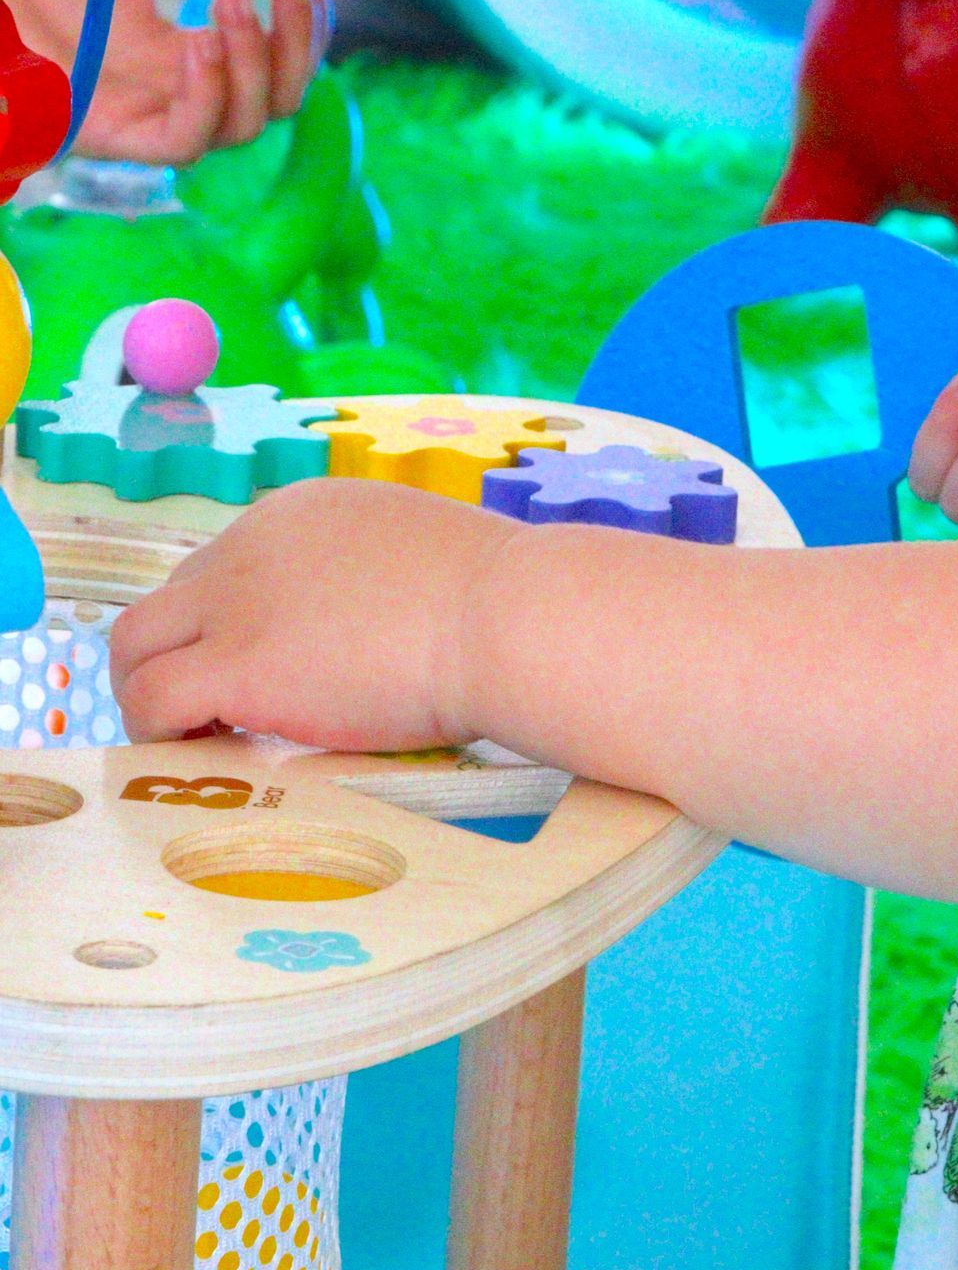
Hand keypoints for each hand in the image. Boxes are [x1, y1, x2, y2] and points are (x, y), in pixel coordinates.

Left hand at [13, 0, 324, 161]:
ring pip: (243, 125)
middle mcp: (187, 94)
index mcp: (197, 56)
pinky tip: (198, 44)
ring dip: (253, 64)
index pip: (278, 61)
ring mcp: (156, 119)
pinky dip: (206, 96)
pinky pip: (186, 141)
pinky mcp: (120, 138)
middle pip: (278, 99)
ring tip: (230, 1)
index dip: (304, 25)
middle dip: (294, 43)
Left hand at [112, 478, 513, 749]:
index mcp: (301, 514)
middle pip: (166, 601)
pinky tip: (203, 755)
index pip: (223, 568)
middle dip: (176, 658)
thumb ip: (373, 581)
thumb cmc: (502, 601)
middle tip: (210, 717)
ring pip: (134, 644)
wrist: (511, 618)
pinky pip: (153, 700)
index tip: (253, 675)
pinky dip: (159, 733)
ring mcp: (239, 601)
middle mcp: (253, 545)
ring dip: (151, 695)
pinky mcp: (239, 664)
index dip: (227, 628)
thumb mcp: (421, 561)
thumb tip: (376, 631)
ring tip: (198, 742)